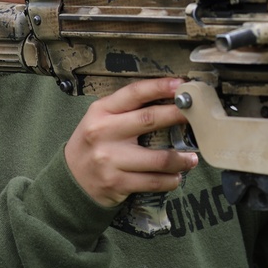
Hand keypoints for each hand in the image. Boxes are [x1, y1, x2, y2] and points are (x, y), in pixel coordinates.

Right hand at [65, 77, 196, 206]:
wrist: (70, 180)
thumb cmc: (94, 144)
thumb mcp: (100, 119)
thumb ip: (127, 110)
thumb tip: (170, 99)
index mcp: (101, 112)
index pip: (133, 93)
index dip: (160, 87)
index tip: (182, 85)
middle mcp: (104, 133)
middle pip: (149, 119)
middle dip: (178, 116)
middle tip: (197, 116)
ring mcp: (110, 160)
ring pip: (158, 158)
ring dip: (182, 158)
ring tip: (192, 158)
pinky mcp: (117, 183)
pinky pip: (154, 181)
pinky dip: (171, 179)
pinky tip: (176, 176)